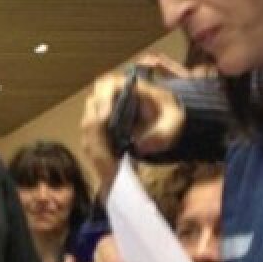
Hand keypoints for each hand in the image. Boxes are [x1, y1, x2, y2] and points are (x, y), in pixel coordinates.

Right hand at [80, 70, 183, 188]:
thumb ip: (163, 131)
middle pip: (91, 118)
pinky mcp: (95, 133)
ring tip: (111, 175)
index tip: (104, 119)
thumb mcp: (174, 120)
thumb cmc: (166, 114)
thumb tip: (140, 146)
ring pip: (88, 137)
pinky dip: (98, 162)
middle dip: (99, 144)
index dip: (102, 102)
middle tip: (110, 165)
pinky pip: (91, 147)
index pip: (104, 88)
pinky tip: (108, 175)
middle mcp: (103, 99)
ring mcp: (96, 117)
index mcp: (121, 86)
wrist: (162, 122)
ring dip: (98, 157)